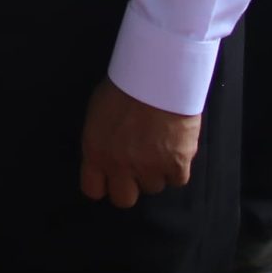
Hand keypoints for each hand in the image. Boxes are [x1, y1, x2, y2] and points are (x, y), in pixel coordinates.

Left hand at [78, 80, 199, 206]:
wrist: (159, 73)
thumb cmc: (125, 83)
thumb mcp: (98, 111)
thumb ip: (100, 139)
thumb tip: (104, 153)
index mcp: (96, 152)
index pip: (93, 190)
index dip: (103, 184)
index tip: (111, 177)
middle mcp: (121, 165)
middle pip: (124, 199)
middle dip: (130, 185)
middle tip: (137, 166)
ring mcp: (150, 167)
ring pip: (154, 187)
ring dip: (156, 171)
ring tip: (160, 145)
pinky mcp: (177, 164)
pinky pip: (178, 180)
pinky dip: (178, 167)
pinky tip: (176, 147)